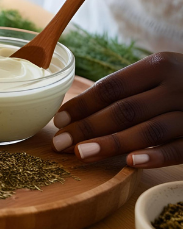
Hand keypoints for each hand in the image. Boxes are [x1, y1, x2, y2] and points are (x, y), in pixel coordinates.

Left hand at [52, 52, 182, 167]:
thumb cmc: (182, 82)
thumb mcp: (159, 74)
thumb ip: (127, 88)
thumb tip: (77, 109)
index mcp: (158, 66)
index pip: (111, 87)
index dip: (83, 104)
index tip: (59, 120)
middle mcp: (176, 85)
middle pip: (123, 110)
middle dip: (88, 128)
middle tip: (60, 143)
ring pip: (147, 130)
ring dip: (112, 143)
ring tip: (81, 154)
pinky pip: (179, 148)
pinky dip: (155, 156)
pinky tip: (130, 163)